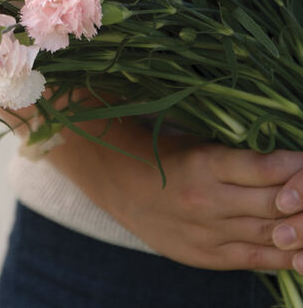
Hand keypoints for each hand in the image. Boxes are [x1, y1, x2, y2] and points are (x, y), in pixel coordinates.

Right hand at [33, 113, 302, 270]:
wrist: (116, 182)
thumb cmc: (162, 154)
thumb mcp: (196, 144)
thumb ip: (240, 158)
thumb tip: (289, 164)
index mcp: (203, 163)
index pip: (264, 168)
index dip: (296, 167)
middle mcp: (207, 200)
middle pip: (276, 204)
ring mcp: (208, 232)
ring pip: (273, 234)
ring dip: (302, 225)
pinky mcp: (208, 255)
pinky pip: (258, 258)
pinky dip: (288, 254)